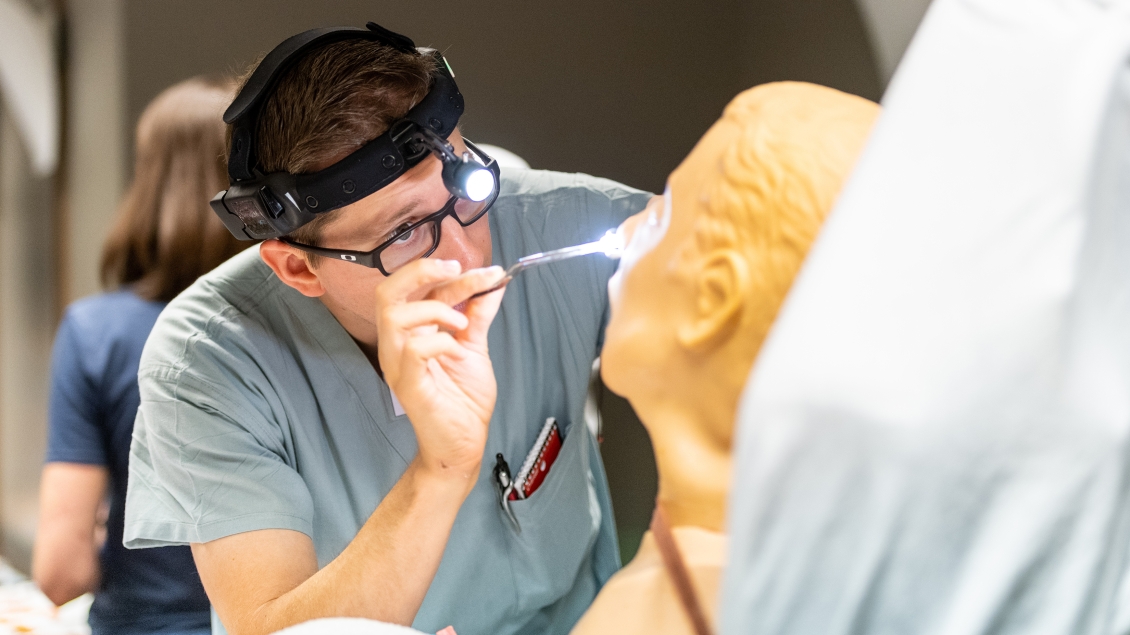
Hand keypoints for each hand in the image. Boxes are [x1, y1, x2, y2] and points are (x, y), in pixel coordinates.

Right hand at [375, 259, 506, 490]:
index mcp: (410, 332)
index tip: (488, 273)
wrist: (464, 443)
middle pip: (387, 292)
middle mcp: (397, 344)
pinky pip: (413, 351)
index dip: (450, 273)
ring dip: (434, 309)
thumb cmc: (463, 400)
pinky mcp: (409, 385)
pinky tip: (458, 350)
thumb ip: (479, 314)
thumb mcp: (475, 347)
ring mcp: (399, 365)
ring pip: (394, 316)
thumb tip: (493, 282)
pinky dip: (440, 342)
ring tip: (462, 324)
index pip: (417, 288)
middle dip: (421, 272)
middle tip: (456, 271)